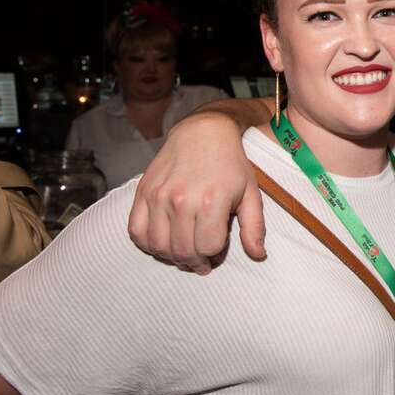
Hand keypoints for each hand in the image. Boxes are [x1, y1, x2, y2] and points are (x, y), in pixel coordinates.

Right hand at [127, 111, 265, 273]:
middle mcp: (181, 200)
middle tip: (201, 261)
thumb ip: (254, 227)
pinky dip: (147, 244)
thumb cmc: (230, 164)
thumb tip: (258, 256)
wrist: (203, 132)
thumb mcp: (251, 193)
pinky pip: (136, 231)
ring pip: (158, 246)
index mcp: (211, 201)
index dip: (214, 255)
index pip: (207, 248)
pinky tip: (162, 242)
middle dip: (194, 262)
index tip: (217, 253)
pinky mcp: (143, 192)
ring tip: (183, 252)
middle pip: (182, 251)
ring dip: (171, 257)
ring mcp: (158, 196)